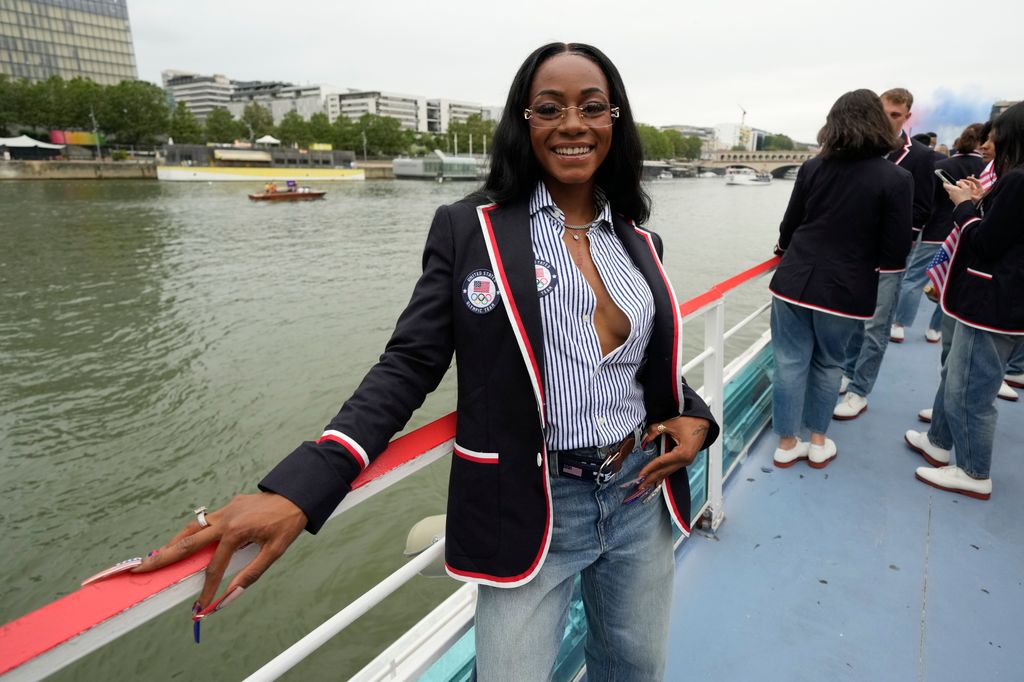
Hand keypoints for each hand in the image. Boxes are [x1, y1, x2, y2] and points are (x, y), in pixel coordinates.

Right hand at [132, 492, 306, 614]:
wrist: (297, 495)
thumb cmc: (287, 524)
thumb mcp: (274, 552)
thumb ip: (251, 574)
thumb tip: (229, 596)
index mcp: (236, 531)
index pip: (214, 566)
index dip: (206, 588)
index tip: (198, 605)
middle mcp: (225, 519)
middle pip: (187, 542)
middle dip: (163, 558)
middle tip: (139, 570)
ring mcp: (224, 510)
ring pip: (191, 528)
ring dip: (173, 543)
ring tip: (155, 558)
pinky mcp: (227, 506)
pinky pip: (202, 521)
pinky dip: (189, 533)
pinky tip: (182, 542)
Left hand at [637, 416, 710, 488]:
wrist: (704, 422)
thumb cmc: (690, 422)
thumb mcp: (671, 424)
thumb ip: (655, 430)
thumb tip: (645, 438)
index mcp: (682, 453)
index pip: (661, 462)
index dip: (650, 468)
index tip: (640, 474)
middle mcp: (685, 460)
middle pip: (665, 471)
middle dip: (651, 478)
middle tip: (640, 486)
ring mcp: (686, 461)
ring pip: (669, 472)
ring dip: (657, 478)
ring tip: (646, 485)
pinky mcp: (686, 460)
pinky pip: (672, 468)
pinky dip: (664, 473)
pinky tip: (657, 479)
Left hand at [943, 179, 974, 205]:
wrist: (964, 205)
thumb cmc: (965, 196)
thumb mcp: (965, 187)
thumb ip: (961, 183)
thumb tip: (957, 182)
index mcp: (952, 189)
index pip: (945, 185)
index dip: (945, 182)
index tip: (946, 181)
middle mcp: (950, 193)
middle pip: (948, 189)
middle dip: (950, 186)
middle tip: (955, 185)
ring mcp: (951, 197)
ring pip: (951, 192)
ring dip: (954, 190)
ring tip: (960, 190)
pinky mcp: (954, 200)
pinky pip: (953, 196)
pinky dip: (956, 194)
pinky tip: (961, 194)